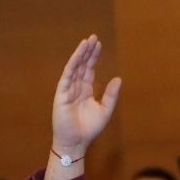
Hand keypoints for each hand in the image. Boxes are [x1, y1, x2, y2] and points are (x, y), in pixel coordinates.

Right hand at [51, 35, 121, 159]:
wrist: (76, 142)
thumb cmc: (89, 129)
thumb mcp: (105, 110)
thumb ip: (111, 95)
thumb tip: (118, 78)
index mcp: (86, 90)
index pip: (89, 69)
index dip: (93, 56)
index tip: (98, 44)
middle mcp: (76, 87)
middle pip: (82, 65)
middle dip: (87, 51)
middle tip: (93, 37)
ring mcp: (68, 89)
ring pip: (74, 67)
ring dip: (80, 54)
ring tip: (86, 42)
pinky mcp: (61, 94)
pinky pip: (67, 76)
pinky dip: (72, 65)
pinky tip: (78, 56)